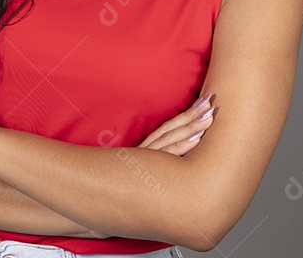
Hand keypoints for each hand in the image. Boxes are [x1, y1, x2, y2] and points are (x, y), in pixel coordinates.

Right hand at [84, 95, 215, 238]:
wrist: (92, 197)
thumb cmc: (116, 189)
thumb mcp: (131, 173)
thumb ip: (146, 165)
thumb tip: (165, 161)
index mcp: (144, 152)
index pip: (167, 129)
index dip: (184, 117)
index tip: (201, 104)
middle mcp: (146, 154)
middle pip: (171, 131)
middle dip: (192, 117)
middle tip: (210, 104)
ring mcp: (147, 162)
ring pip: (172, 141)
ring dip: (191, 127)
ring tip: (208, 117)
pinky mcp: (148, 171)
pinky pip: (168, 157)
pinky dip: (182, 146)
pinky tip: (196, 139)